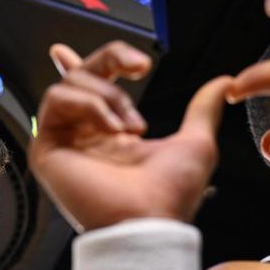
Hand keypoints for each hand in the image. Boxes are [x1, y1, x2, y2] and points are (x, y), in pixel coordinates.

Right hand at [29, 41, 230, 231]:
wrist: (149, 222)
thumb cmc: (171, 194)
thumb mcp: (196, 142)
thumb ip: (203, 109)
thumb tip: (223, 82)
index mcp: (110, 134)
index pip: (88, 89)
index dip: (76, 64)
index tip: (68, 48)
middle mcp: (83, 135)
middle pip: (81, 74)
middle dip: (111, 60)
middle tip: (141, 66)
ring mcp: (63, 141)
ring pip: (70, 84)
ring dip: (108, 95)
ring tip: (131, 126)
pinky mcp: (46, 149)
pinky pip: (57, 101)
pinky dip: (90, 105)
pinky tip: (111, 128)